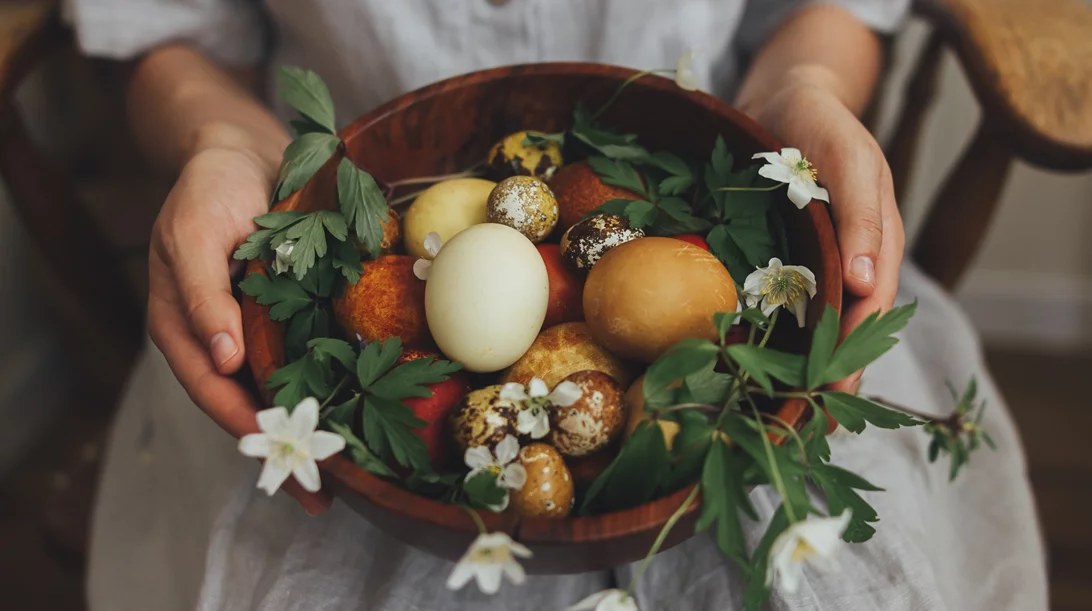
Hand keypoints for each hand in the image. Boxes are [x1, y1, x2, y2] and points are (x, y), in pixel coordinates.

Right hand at [148, 146, 332, 513]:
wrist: (243, 150)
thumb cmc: (209, 187)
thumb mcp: (194, 233)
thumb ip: (202, 294)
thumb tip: (222, 361)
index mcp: (186, 326)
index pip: (213, 391)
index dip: (245, 427)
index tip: (283, 458)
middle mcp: (222, 336)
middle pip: (250, 403)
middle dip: (286, 445)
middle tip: (326, 490)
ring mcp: (258, 327)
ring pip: (284, 387)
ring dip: (315, 424)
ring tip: (352, 469)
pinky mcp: (292, 312)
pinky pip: (312, 354)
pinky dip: (334, 383)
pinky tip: (367, 407)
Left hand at [751, 82, 904, 391]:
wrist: (785, 98)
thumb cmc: (823, 125)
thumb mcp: (851, 160)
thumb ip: (865, 217)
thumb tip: (870, 286)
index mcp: (877, 243)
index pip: (870, 310)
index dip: (853, 353)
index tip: (833, 395)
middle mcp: (850, 260)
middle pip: (848, 328)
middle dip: (832, 376)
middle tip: (812, 425)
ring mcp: (818, 261)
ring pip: (817, 324)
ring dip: (806, 366)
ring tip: (788, 413)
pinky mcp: (784, 258)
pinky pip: (784, 305)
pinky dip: (777, 336)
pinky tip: (757, 365)